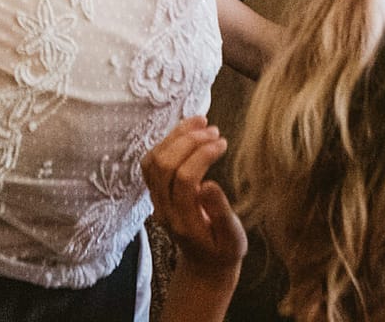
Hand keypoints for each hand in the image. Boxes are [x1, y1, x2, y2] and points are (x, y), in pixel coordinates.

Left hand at [142, 117, 246, 278]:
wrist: (204, 263)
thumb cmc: (223, 249)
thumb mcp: (233, 238)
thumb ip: (221, 213)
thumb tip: (208, 184)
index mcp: (183, 221)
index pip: (184, 179)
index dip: (201, 155)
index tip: (222, 142)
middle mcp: (163, 208)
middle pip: (163, 165)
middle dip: (188, 141)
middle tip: (214, 130)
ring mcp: (155, 199)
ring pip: (153, 160)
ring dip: (175, 136)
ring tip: (200, 121)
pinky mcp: (155, 190)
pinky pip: (152, 161)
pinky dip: (167, 141)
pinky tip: (187, 130)